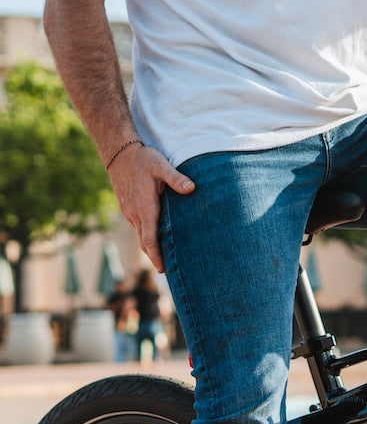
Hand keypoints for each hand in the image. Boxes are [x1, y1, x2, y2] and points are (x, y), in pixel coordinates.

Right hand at [108, 144, 194, 272]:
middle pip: (144, 243)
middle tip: (167, 272)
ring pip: (140, 236)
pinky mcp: (128, 208)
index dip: (156, 256)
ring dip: (150, 248)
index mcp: (144, 208)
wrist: (118, 152)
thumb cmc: (142, 159)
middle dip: (154, 257)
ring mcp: (129, 211)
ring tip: (163, 259)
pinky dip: (146, 237)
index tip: (162, 269)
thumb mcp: (161, 166)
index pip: (149, 239)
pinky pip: (138, 227)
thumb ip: (176, 178)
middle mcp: (134, 214)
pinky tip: (156, 239)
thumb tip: (191, 188)